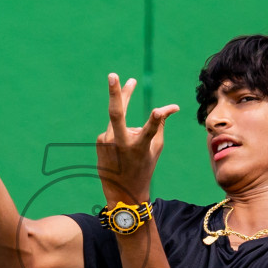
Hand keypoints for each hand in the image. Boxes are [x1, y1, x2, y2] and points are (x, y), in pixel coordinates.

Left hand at [98, 73, 178, 204]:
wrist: (122, 193)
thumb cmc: (144, 168)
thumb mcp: (156, 149)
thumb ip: (159, 126)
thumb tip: (168, 109)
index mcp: (139, 148)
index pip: (150, 129)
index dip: (158, 117)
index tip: (163, 109)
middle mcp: (120, 144)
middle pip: (116, 115)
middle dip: (115, 94)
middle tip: (113, 75)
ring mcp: (107, 142)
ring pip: (121, 124)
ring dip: (128, 130)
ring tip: (131, 152)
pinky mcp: (99, 141)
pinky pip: (113, 131)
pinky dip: (120, 137)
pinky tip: (120, 152)